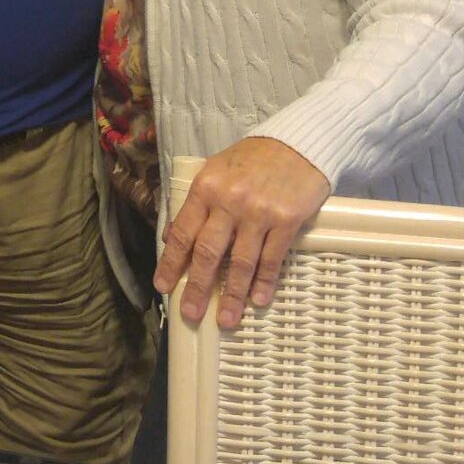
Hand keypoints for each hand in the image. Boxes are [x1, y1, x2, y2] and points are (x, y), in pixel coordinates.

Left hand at [155, 137, 331, 329]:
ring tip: (226, 319)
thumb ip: (196, 203)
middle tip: (191, 313)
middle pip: (208, 252)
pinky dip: (264, 281)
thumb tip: (172, 237)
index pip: (182, 232)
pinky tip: (258, 299)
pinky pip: (271, 258)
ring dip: (233, 295)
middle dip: (198, 287)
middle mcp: (230, 201)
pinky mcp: (287, 219)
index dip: (172, 263)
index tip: (164, 286)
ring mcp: (259, 212)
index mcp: (206, 188)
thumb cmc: (254, 159)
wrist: (298, 144)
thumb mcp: (216, 171)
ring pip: (241, 262)